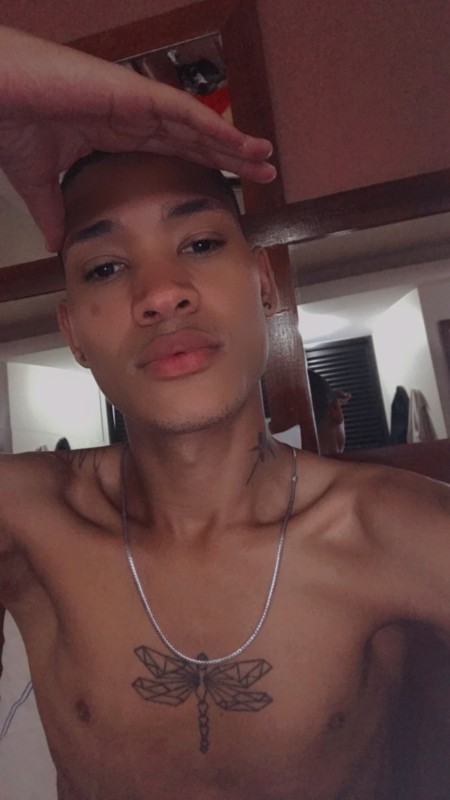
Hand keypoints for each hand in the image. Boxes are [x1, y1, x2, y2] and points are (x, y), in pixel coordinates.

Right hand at [0, 26, 274, 250]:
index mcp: (118, 134)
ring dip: (232, 142)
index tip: (231, 185)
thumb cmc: (10, 121)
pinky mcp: (131, 92)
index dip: (205, 167)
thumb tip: (56, 242)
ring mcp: (135, 102)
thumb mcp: (38, 181)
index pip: (174, 152)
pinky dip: (212, 127)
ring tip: (265, 157)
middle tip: (265, 172)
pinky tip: (238, 142)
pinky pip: (181, 111)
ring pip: (197, 125)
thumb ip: (54, 209)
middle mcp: (134, 117)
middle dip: (231, 157)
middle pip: (195, 139)